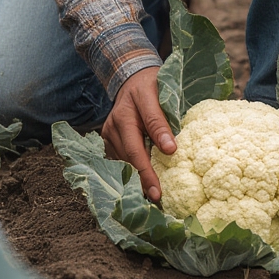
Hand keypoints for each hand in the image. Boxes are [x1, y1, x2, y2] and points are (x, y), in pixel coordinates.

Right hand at [101, 66, 175, 202]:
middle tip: (158, 200)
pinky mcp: (108, 139)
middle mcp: (113, 126)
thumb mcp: (160, 96)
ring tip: (152, 196)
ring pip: (122, 162)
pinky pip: (118, 159)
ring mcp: (108, 133)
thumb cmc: (151, 85)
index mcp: (126, 114)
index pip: (137, 150)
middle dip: (142, 181)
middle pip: (128, 160)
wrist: (132, 78)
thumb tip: (170, 149)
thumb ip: (161, 121)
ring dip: (136, 178)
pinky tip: (143, 182)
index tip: (159, 191)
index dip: (148, 173)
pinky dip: (130, 170)